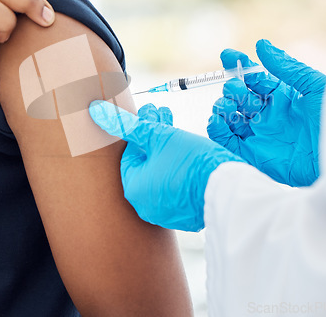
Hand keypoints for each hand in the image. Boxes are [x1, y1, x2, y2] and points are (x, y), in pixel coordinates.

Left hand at [89, 101, 243, 231]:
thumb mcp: (160, 136)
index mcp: (134, 189)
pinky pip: (174, 186)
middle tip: (163, 115)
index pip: (129, 154)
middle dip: (154, 136)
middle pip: (145, 163)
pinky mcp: (184, 214)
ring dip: (166, 150)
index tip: (152, 115)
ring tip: (177, 128)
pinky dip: (178, 169)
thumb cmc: (192, 161)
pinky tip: (187, 152)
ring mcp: (165, 212)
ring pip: (160, 173)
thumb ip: (129, 125)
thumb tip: (97, 112)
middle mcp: (145, 206)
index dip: (142, 131)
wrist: (228, 189)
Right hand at [207, 39, 325, 186]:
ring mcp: (257, 133)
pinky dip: (216, 128)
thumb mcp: (314, 86)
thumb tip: (261, 44)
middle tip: (238, 90)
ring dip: (222, 106)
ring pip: (227, 115)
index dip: (239, 64)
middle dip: (232, 88)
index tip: (227, 54)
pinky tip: (219, 120)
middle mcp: (266, 113)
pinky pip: (225, 139)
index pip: (253, 77)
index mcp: (280, 96)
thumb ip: (286, 66)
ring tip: (230, 106)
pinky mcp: (250, 153)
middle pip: (237, 95)